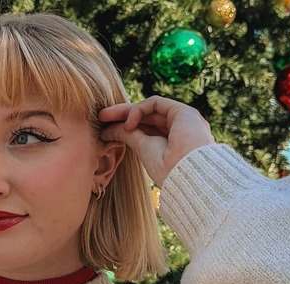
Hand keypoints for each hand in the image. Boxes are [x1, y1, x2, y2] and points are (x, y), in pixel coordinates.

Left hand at [99, 96, 213, 186]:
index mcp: (175, 143)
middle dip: (122, 115)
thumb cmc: (168, 170)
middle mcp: (182, 130)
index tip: (104, 130)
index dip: (126, 126)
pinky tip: (129, 124)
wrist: (189, 175)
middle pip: (147, 117)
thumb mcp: (143, 149)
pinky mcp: (184, 112)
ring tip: (104, 117)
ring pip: (149, 109)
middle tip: (101, 116)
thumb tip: (107, 130)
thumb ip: (128, 136)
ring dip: (126, 111)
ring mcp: (184, 120)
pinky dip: (138, 110)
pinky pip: (155, 103)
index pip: (147, 129)